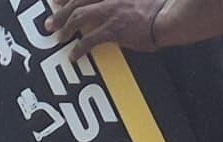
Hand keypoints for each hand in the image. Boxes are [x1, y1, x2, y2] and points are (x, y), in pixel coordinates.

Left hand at [50, 0, 174, 45]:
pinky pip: (89, 40)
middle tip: (50, 23)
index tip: (57, 1)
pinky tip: (74, 56)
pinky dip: (78, 49)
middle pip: (77, 1)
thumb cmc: (160, 7)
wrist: (171, 16)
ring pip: (78, 16)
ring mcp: (111, 12)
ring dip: (65, 27)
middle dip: (60, 13)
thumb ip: (121, 1)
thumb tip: (112, 10)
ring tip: (58, 38)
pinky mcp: (114, 29)